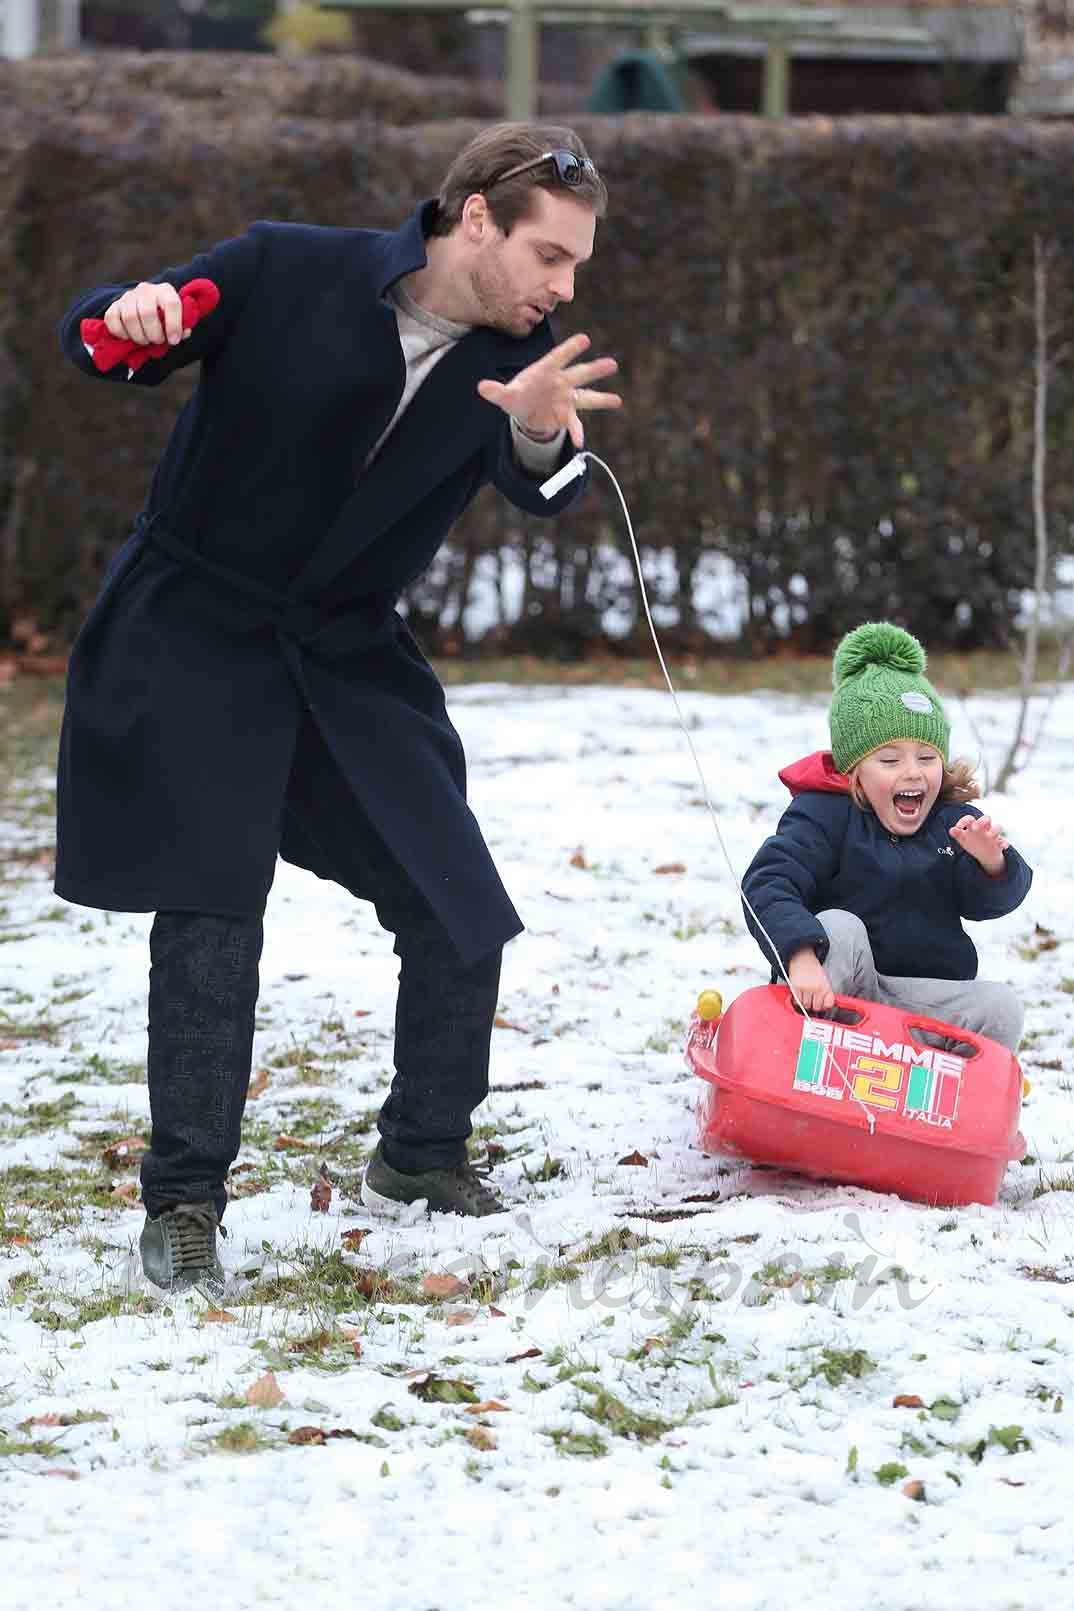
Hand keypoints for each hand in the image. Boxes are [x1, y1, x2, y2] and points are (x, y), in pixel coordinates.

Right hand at [103, 282, 190, 346]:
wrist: (145, 305)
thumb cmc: (164, 316)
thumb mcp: (178, 319)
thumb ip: (183, 327)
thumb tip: (182, 333)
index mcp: (166, 291)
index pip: (172, 304)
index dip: (173, 325)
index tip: (174, 340)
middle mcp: (146, 290)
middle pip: (147, 313)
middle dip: (153, 334)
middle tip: (157, 341)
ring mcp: (128, 296)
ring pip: (129, 317)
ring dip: (138, 336)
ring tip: (144, 341)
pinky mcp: (114, 305)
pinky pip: (112, 319)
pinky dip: (120, 333)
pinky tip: (128, 337)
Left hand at [477, 332, 620, 449]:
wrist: (525, 411)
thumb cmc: (517, 395)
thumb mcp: (505, 395)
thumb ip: (496, 391)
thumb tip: (482, 388)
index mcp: (546, 370)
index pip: (559, 357)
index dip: (571, 349)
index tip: (585, 339)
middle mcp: (561, 382)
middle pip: (579, 374)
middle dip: (594, 370)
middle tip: (612, 364)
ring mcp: (567, 398)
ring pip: (587, 397)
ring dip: (601, 399)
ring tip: (617, 401)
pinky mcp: (567, 415)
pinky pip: (574, 424)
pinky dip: (576, 433)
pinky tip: (580, 443)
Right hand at [787, 947, 835, 1011]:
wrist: (803, 959)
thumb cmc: (814, 970)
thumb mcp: (825, 981)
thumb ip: (827, 994)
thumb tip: (828, 1005)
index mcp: (825, 986)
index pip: (827, 1004)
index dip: (825, 1006)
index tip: (823, 1004)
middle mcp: (816, 987)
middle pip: (816, 1007)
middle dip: (814, 1005)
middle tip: (813, 1000)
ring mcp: (805, 987)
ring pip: (805, 1005)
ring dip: (805, 1003)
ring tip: (806, 996)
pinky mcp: (795, 987)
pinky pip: (796, 1001)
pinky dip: (798, 1001)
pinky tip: (800, 996)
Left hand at [949, 813, 1007, 875]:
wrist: (985, 854)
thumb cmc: (972, 842)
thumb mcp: (963, 840)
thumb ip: (957, 834)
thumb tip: (951, 830)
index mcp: (973, 826)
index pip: (970, 818)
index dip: (964, 821)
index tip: (959, 827)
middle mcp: (984, 828)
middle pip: (986, 818)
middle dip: (982, 821)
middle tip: (974, 827)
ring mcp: (992, 835)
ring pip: (997, 827)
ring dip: (994, 830)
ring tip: (990, 836)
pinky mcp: (999, 843)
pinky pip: (1003, 842)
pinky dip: (1004, 843)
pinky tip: (1003, 846)